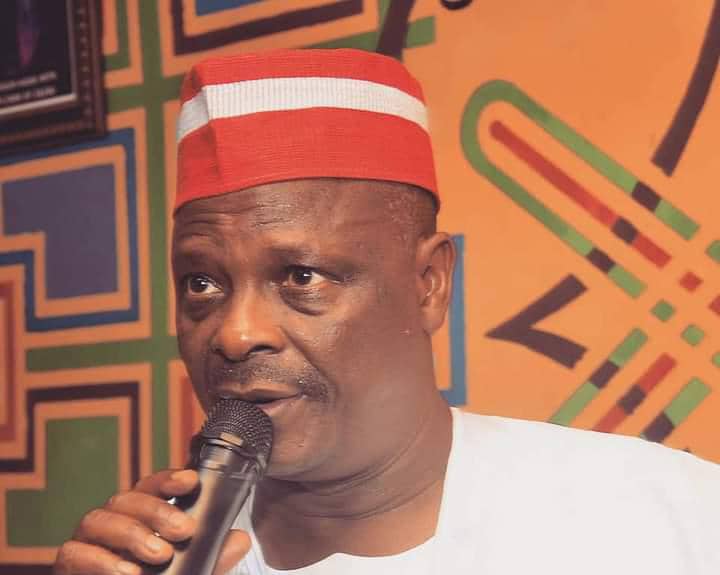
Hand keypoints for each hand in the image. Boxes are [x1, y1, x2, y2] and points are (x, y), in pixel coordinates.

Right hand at [53, 469, 250, 574]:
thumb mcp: (191, 573)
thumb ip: (212, 558)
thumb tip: (241, 539)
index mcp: (139, 517)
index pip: (150, 486)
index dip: (168, 478)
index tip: (191, 481)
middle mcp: (111, 522)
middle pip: (127, 498)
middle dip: (157, 510)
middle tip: (184, 530)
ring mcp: (86, 542)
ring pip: (98, 519)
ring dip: (131, 534)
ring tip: (159, 555)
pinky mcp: (68, 564)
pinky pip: (74, 553)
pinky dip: (100, 561)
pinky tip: (127, 573)